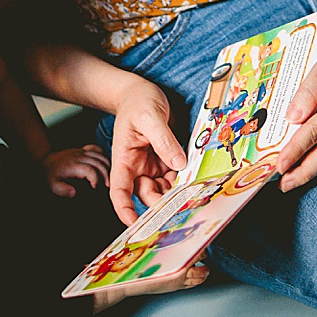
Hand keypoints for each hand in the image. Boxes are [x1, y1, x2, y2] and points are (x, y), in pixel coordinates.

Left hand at [41, 144, 110, 196]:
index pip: (89, 170)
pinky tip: (104, 163)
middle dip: (105, 174)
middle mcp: (79, 157)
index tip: (94, 187)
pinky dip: (103, 155)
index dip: (95, 178)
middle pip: (98, 162)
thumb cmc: (50, 174)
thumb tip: (74, 193)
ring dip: (107, 165)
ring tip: (109, 176)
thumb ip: (62, 190)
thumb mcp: (52, 185)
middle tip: (107, 185)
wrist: (45, 160)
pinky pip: (96, 148)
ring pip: (99, 155)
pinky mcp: (82, 150)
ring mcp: (81, 152)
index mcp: (73, 166)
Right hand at [108, 82, 187, 223]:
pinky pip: (176, 177)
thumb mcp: (149, 116)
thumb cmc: (138, 101)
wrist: (141, 91)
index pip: (119, 191)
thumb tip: (178, 163)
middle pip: (147, 194)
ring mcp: (153, 165)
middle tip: (181, 208)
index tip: (134, 224)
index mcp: (124, 159)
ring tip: (193, 195)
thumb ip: (163, 140)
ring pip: (164, 189)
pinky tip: (197, 181)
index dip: (125, 209)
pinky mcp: (167, 160)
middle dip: (162, 204)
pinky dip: (185, 181)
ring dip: (177, 193)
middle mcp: (137, 167)